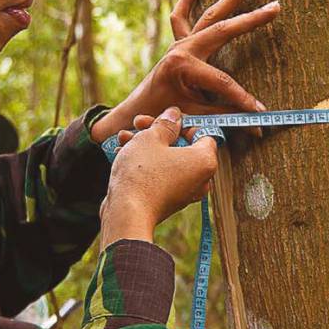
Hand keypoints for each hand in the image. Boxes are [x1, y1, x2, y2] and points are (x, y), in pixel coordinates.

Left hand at [92, 0, 279, 141]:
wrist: (139, 110)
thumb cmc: (165, 114)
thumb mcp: (195, 117)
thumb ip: (226, 117)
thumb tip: (258, 125)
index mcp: (184, 67)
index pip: (224, 82)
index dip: (244, 99)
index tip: (261, 111)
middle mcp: (183, 49)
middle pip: (223, 30)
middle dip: (252, 19)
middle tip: (276, 6)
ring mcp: (180, 42)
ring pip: (209, 14)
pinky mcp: (178, 42)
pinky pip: (182, 15)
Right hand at [99, 107, 217, 246]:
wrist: (127, 213)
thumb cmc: (142, 172)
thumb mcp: (151, 137)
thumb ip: (165, 123)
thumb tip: (175, 114)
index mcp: (206, 160)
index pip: (202, 132)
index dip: (181, 122)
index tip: (163, 117)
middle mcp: (201, 178)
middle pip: (183, 146)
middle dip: (159, 132)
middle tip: (138, 123)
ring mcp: (186, 192)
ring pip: (169, 159)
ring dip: (147, 145)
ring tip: (124, 137)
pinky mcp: (169, 200)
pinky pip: (162, 175)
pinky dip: (147, 163)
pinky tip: (123, 152)